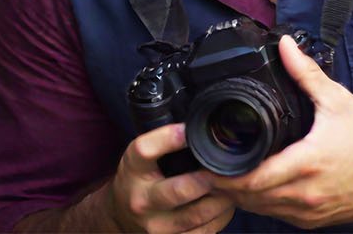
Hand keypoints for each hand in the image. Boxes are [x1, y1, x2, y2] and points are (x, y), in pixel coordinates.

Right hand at [110, 123, 235, 233]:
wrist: (120, 218)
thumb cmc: (137, 181)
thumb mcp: (139, 160)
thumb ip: (162, 146)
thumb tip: (197, 129)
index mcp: (132, 171)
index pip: (145, 150)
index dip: (168, 138)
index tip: (188, 131)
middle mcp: (142, 200)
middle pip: (178, 190)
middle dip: (206, 180)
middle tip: (223, 170)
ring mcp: (157, 226)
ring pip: (198, 214)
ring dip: (221, 199)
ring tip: (231, 186)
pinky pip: (205, 231)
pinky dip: (220, 217)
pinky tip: (224, 205)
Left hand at [208, 37, 352, 227]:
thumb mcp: (337, 100)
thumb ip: (305, 73)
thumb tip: (284, 46)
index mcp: (307, 163)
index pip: (252, 178)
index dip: (223, 173)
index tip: (205, 161)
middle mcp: (307, 192)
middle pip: (250, 198)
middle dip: (223, 185)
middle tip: (204, 168)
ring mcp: (312, 211)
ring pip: (262, 211)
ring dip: (239, 198)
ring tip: (220, 178)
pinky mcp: (316, 220)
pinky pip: (279, 216)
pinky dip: (261, 205)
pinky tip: (252, 190)